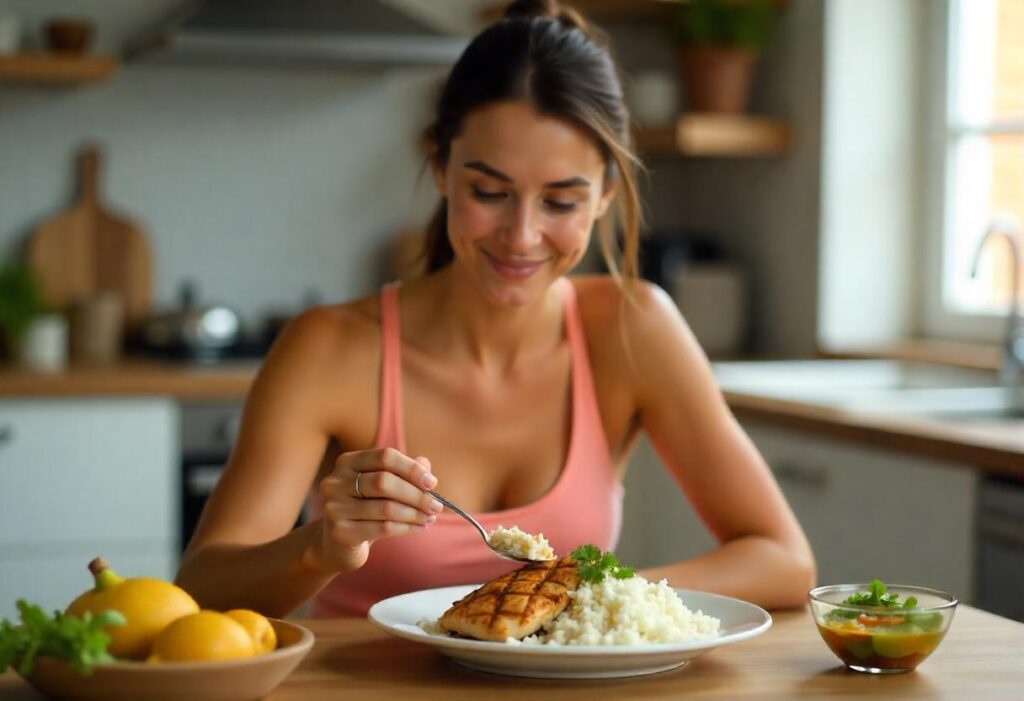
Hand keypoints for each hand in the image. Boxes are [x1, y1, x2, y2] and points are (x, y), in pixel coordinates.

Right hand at [306, 448, 442, 572]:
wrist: (335, 543)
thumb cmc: (365, 508)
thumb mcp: (383, 487)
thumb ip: (404, 472)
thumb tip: (426, 465)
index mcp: (347, 462)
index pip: (385, 457)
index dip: (412, 469)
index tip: (432, 483)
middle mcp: (336, 482)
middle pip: (384, 481)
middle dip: (416, 494)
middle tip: (437, 506)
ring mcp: (334, 508)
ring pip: (386, 508)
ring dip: (415, 514)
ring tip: (430, 518)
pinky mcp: (340, 533)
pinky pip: (383, 528)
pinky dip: (407, 528)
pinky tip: (419, 528)